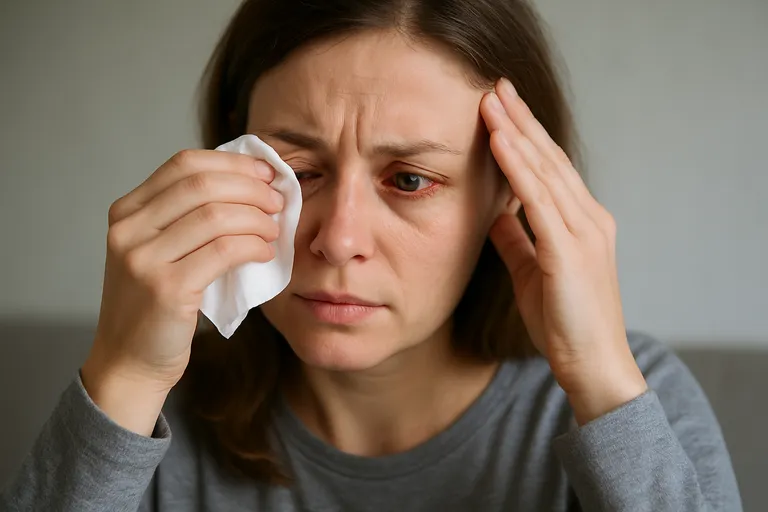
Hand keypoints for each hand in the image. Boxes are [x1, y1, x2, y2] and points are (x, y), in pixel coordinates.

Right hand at [81, 149, 282, 432]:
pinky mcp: (166, 289)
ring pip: (216, 216)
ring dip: (257, 219)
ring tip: (274, 230)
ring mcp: (143, 259)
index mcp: (127, 211)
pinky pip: (224, 251)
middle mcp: (128, 229)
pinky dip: (253, 247)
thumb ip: (186, 217)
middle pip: (203, 184)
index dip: (233, 163)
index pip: (184, 164)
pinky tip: (265, 254)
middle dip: (251, 188)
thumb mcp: (157, 250)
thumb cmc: (154, 305)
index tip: (266, 173)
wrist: (129, 361)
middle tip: (278, 202)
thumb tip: (249, 183)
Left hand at [480, 78, 646, 423]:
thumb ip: (516, 240)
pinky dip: (518, 167)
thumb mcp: (533, 272)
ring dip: (516, 133)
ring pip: (545, 171)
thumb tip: (494, 212)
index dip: (526, 136)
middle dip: (521, 120)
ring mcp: (584, 232)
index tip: (501, 108)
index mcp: (582, 223)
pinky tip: (500, 141)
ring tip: (491, 101)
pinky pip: (539, 199)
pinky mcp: (571, 250)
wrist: (592, 364)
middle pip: (550, 159)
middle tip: (495, 86)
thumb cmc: (564, 322)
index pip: (550, 169)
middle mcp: (589, 219)